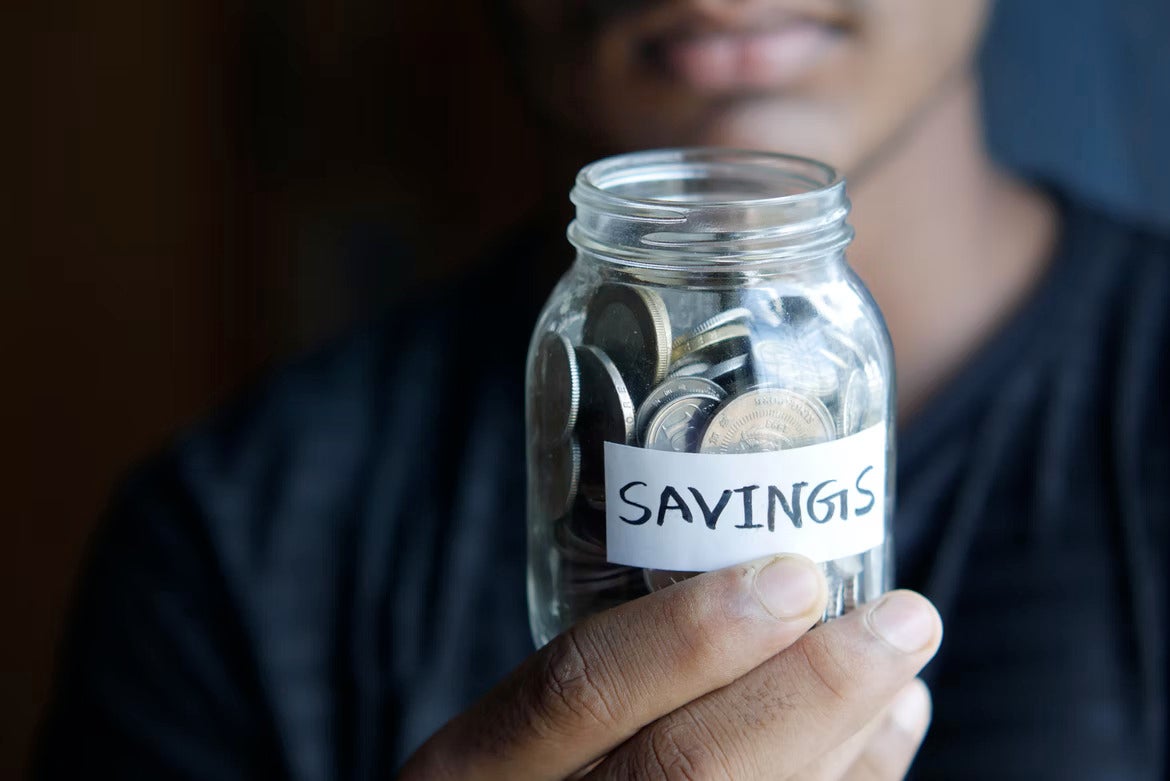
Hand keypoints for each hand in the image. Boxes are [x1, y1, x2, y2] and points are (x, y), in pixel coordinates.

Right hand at [400, 555, 941, 779]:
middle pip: (689, 769)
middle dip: (813, 690)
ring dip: (855, 740)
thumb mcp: (513, 725)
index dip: (688, 633)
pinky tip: (887, 734)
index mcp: (474, 766)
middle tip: (902, 618)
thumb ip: (596, 667)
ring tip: (904, 670)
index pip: (576, 689)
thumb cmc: (526, 774)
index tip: (792, 576)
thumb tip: (762, 573)